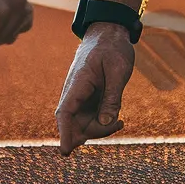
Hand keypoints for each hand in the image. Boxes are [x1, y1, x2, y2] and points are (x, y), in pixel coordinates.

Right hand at [56, 22, 134, 154]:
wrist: (108, 32)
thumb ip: (112, 97)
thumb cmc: (113, 48)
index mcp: (78, 81)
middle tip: (118, 124)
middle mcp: (74, 91)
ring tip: (120, 121)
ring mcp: (79, 95)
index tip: (65, 152)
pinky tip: (118, 120)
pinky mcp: (87, 98)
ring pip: (82, 123)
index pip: (65, 111)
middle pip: (73, 122)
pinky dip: (102, 124)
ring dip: (99, 129)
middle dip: (92, 133)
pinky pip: (90, 118)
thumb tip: (105, 123)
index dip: (64, 132)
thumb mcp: (118, 71)